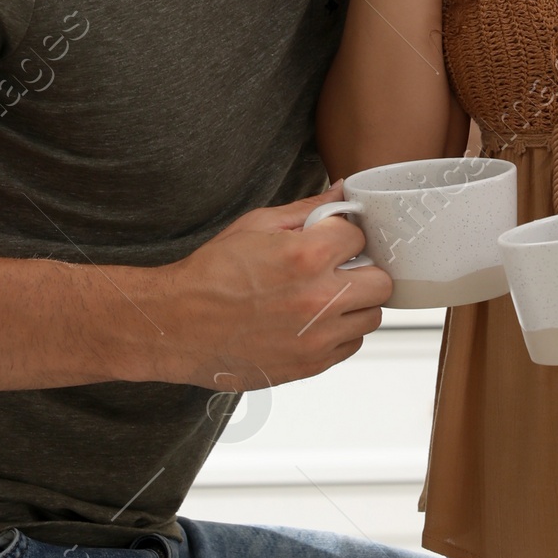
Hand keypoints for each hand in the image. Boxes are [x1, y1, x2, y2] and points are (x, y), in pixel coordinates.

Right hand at [144, 188, 391, 386]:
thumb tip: (343, 192)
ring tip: (324, 297)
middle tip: (338, 270)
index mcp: (305, 256)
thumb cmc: (210, 275)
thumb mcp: (256, 226)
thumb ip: (307, 210)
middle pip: (381, 282)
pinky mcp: (310, 365)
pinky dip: (340, 333)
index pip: (360, 238)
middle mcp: (317, 299)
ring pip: (371, 317)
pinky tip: (314, 322)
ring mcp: (316, 337)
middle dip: (362, 271)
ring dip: (355, 304)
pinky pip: (351, 346)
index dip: (345, 237)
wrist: (176, 325)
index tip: (331, 242)